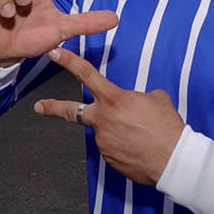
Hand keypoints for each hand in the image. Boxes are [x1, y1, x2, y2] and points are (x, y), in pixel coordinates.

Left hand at [34, 47, 184, 186]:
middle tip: (39, 106)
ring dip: (117, 131)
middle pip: (71, 111)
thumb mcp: (156, 99)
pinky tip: (139, 147)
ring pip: (105, 131)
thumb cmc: (167, 127)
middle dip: (53, 107)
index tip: (54, 53)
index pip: (86, 74)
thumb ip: (140, 96)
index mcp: (113, 99)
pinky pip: (113, 148)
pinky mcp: (109, 159)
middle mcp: (102, 120)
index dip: (68, 62)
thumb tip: (138, 102)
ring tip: (141, 135)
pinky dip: (124, 146)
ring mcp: (103, 141)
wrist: (173, 159)